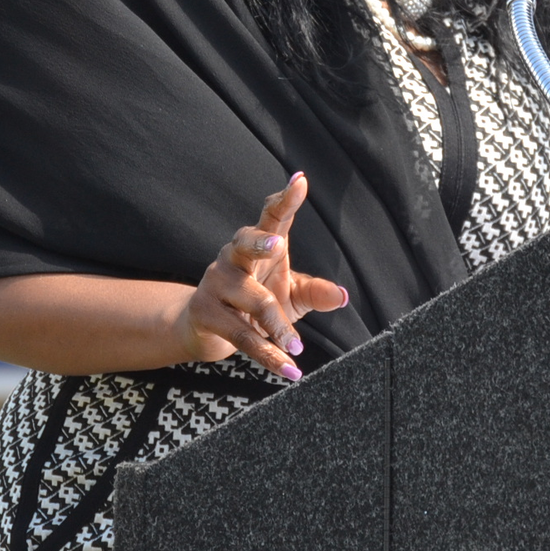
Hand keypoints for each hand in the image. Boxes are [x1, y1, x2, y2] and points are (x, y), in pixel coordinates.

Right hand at [177, 172, 347, 379]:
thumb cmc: (255, 304)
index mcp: (258, 246)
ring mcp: (217, 283)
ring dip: (278, 327)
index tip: (300, 181)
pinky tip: (290, 369)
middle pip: (246, 242)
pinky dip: (268, 356)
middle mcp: (234, 257)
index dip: (285, 199)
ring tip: (298, 346)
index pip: (272, 217)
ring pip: (253, 300)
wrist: (207, 331)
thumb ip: (315, 292)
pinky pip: (242, 336)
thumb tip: (343, 296)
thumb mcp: (290, 296)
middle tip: (277, 244)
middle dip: (260, 242)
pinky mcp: (206, 313)